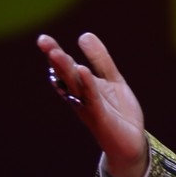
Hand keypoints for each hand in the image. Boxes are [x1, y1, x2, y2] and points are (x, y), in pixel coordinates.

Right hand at [38, 32, 148, 176]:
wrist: (131, 142)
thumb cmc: (118, 112)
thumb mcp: (112, 79)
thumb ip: (100, 59)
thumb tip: (84, 35)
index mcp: (81, 87)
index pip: (66, 68)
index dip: (55, 54)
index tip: (43, 39)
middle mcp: (80, 97)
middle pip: (66, 75)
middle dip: (56, 59)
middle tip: (44, 42)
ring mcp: (88, 107)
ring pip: (75, 86)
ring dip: (66, 70)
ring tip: (57, 53)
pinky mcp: (100, 117)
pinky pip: (92, 99)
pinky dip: (87, 85)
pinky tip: (83, 71)